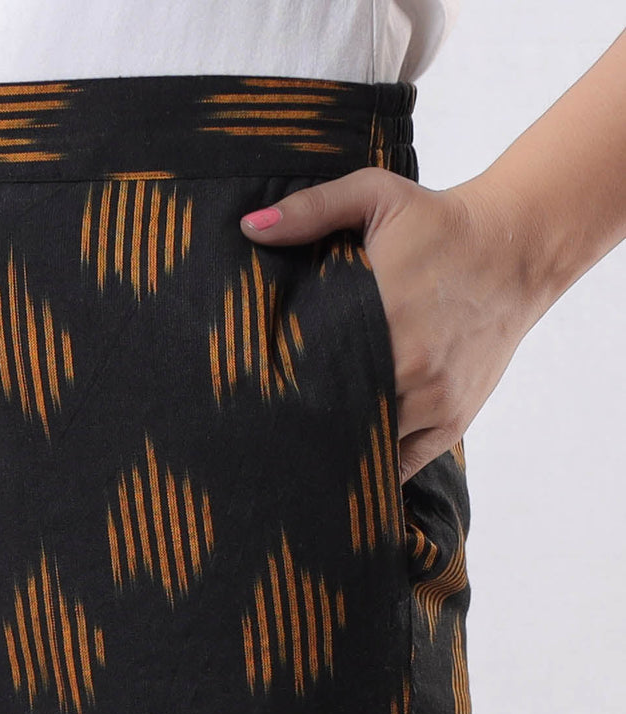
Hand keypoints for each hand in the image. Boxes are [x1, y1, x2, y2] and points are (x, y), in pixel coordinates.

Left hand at [239, 167, 546, 482]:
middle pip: (334, 417)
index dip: (278, 390)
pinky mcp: (452, 420)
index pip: (311, 372)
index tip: (252, 394)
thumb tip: (250, 227)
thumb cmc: (439, 224)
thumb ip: (310, 210)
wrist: (518, 249)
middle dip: (300, 424)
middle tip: (266, 425)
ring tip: (299, 443)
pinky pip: (402, 463)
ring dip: (334, 446)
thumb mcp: (375, 196)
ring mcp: (434, 401)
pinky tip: (344, 457)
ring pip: (366, 445)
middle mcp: (409, 367)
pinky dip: (373, 463)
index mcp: (382, 314)